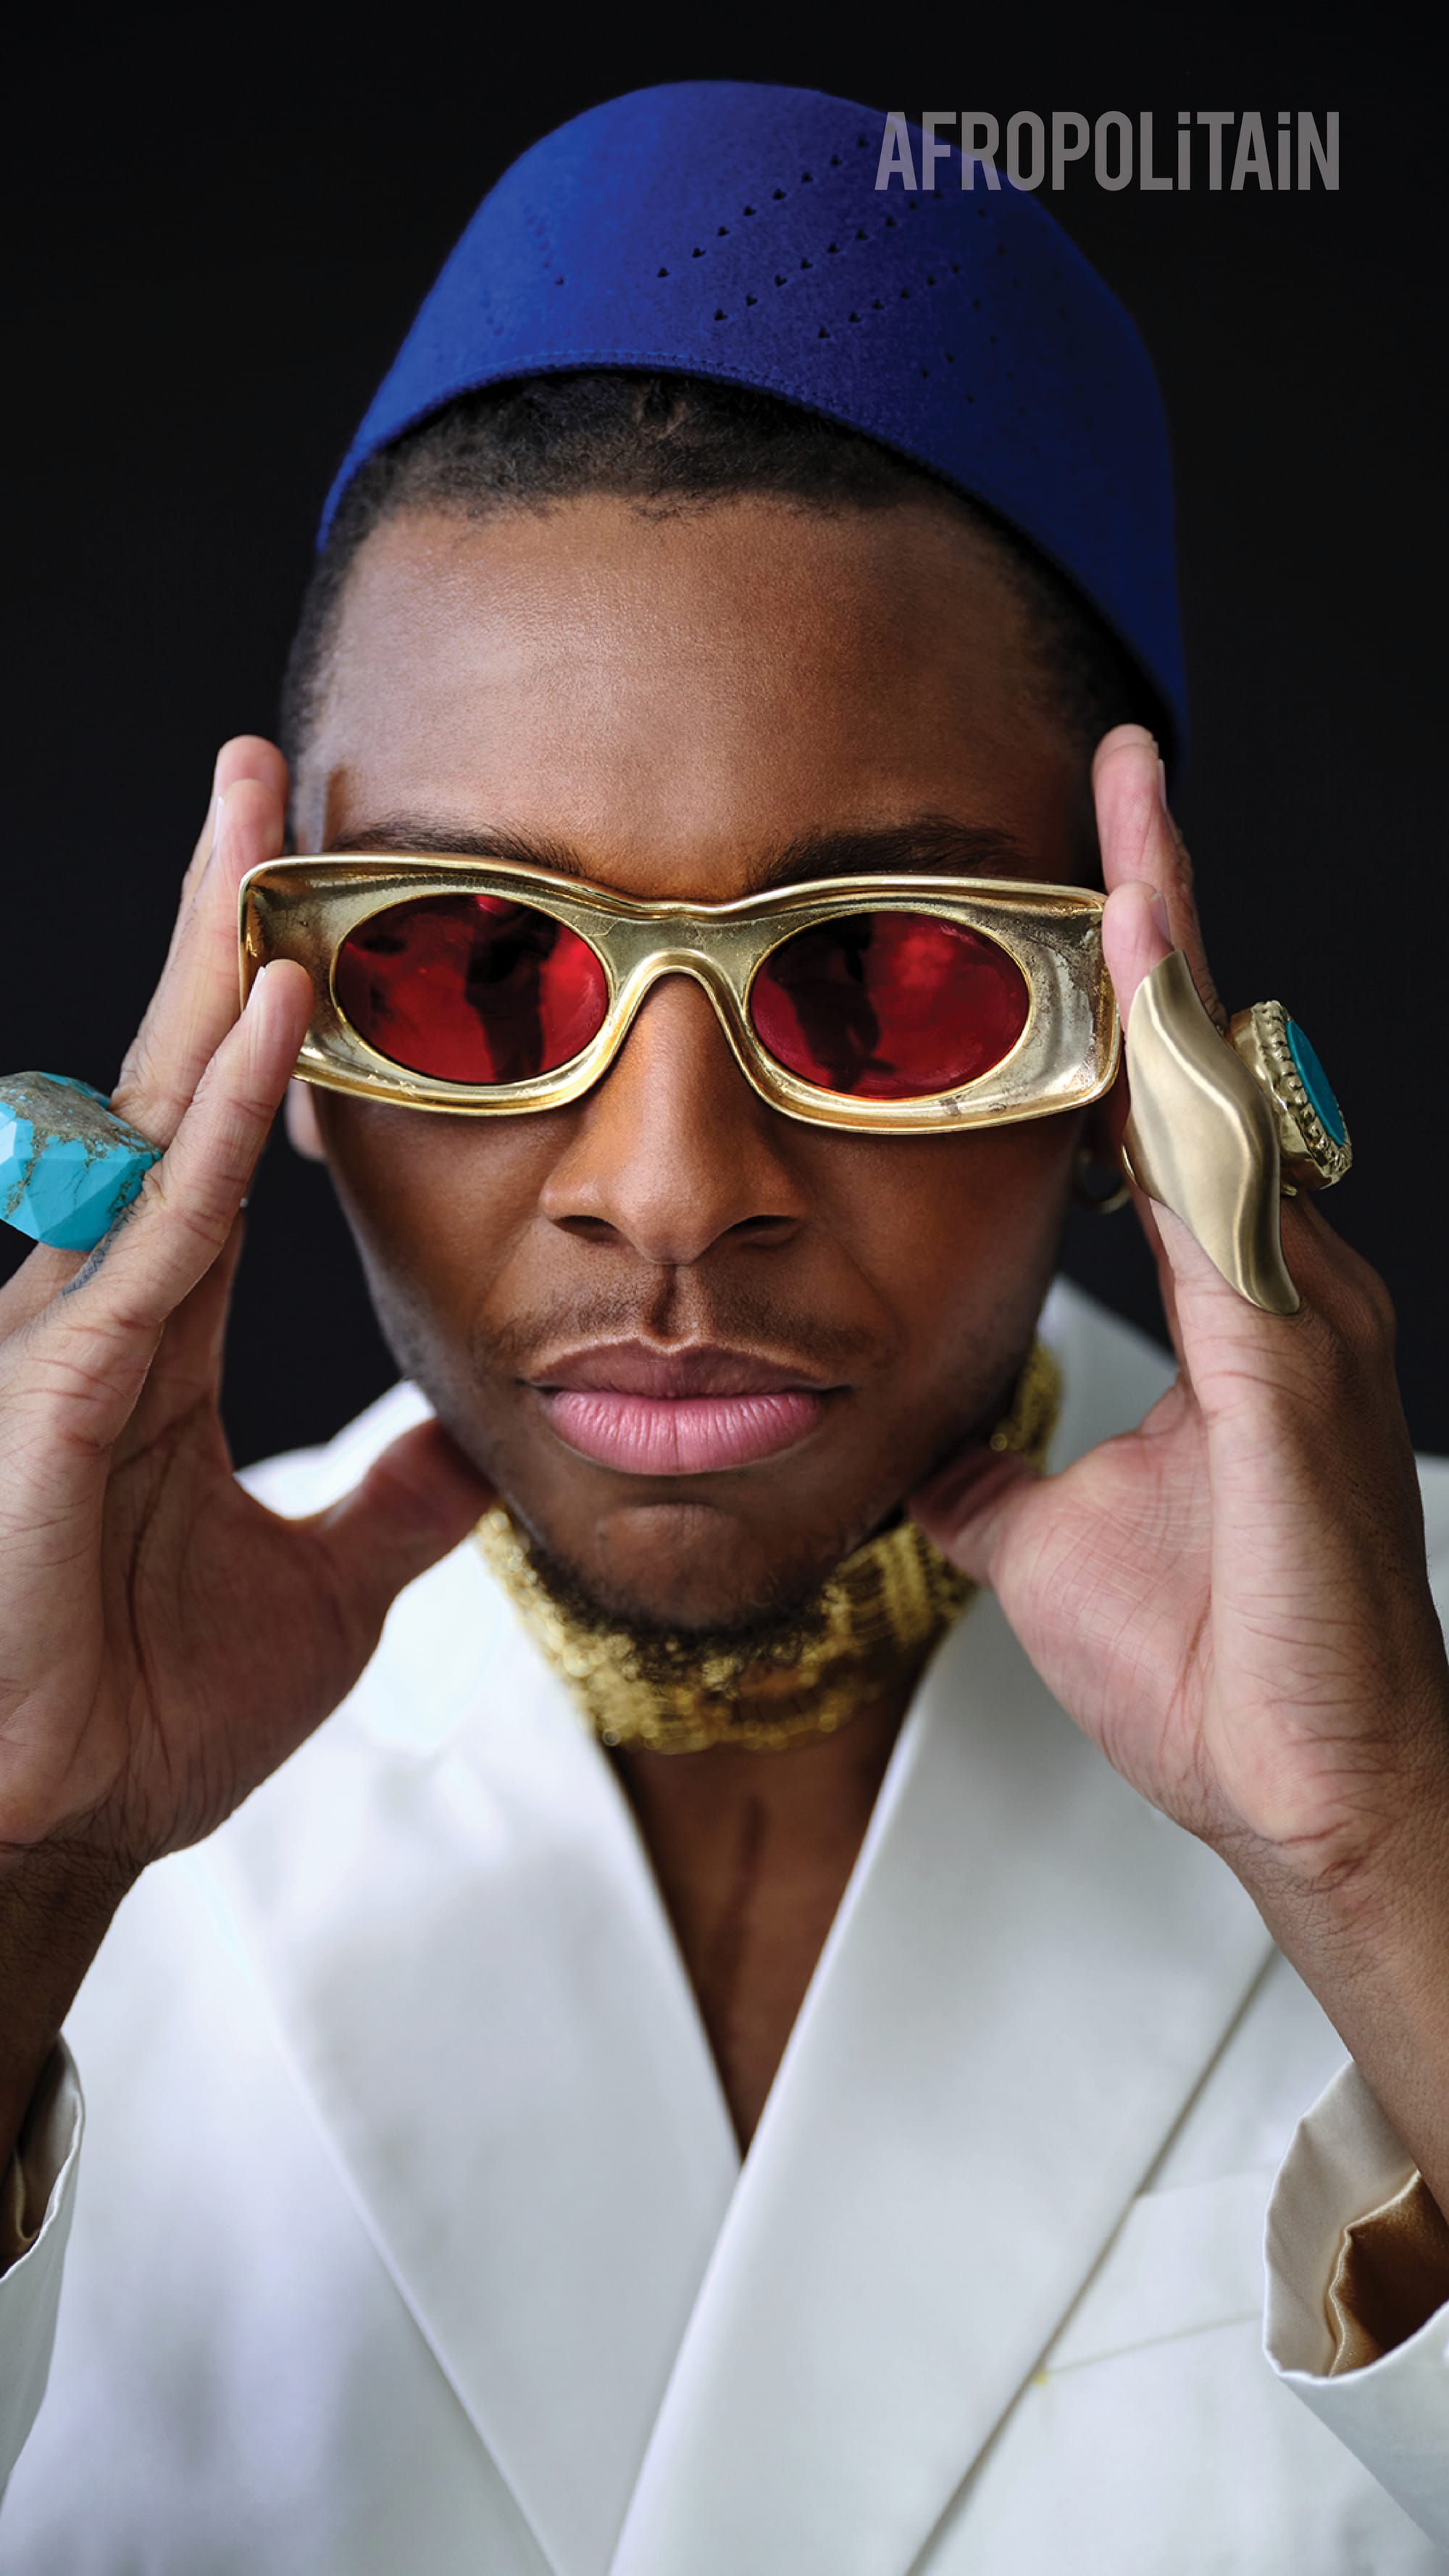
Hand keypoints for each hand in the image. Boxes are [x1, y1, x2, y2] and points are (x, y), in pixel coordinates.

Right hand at [0, 740, 491, 2156]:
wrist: (53, 1822)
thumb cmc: (142, 1704)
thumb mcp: (323, 1590)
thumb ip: (388, 1507)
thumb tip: (465, 1453)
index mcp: (161, 1329)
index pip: (224, 1132)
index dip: (262, 1009)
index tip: (312, 897)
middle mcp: (102, 1300)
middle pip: (177, 1079)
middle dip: (217, 921)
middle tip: (260, 772)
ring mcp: (69, 1335)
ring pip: (158, 1120)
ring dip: (215, 970)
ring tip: (263, 829)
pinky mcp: (66, 1393)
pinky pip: (163, 1231)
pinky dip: (226, 1125)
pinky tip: (276, 1019)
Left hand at [913, 724, 1448, 2205]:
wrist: (1310, 1791)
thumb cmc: (1221, 1666)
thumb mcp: (1051, 1547)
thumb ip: (996, 1478)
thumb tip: (934, 1457)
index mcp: (1232, 1306)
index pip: (1163, 1110)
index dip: (1128, 994)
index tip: (1084, 881)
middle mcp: (1282, 1282)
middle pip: (1208, 1063)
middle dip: (1163, 913)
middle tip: (1120, 773)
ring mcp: (1305, 1314)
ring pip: (1228, 1092)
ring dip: (1174, 953)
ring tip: (1128, 816)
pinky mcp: (1297, 1367)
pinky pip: (1228, 1182)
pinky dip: (1188, 1076)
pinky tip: (1153, 982)